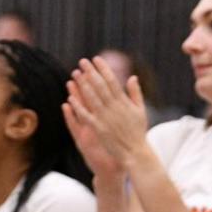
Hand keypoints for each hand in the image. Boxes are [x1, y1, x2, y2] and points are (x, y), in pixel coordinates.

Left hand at [64, 59, 151, 174]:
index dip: (103, 68)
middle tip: (82, 61)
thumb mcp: (140, 110)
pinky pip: (86, 115)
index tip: (96, 59)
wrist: (135, 152)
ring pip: (91, 97)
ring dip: (82, 85)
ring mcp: (105, 118)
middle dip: (90, 72)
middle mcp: (114, 108)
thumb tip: (132, 76)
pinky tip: (70, 98)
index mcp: (124, 102)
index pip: (112, 80)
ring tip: (75, 74)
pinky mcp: (98, 129)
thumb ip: (136, 93)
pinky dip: (78, 106)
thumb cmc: (138, 132)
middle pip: (99, 86)